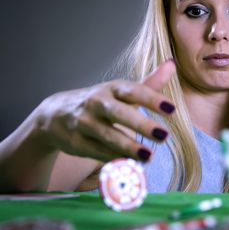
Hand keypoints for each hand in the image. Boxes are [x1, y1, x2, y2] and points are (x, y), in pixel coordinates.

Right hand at [32, 60, 175, 161]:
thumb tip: (172, 64)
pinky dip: (113, 159)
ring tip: (149, 157)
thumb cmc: (100, 102)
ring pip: (108, 135)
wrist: (56, 114)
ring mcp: (84, 122)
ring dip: (129, 147)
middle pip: (119, 113)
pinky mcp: (75, 142)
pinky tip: (130, 165)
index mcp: (112, 89)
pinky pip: (97, 152)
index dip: (152, 99)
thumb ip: (149, 83)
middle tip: (164, 136)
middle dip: (142, 125)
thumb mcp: (122, 91)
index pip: (134, 91)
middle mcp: (97, 102)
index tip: (172, 109)